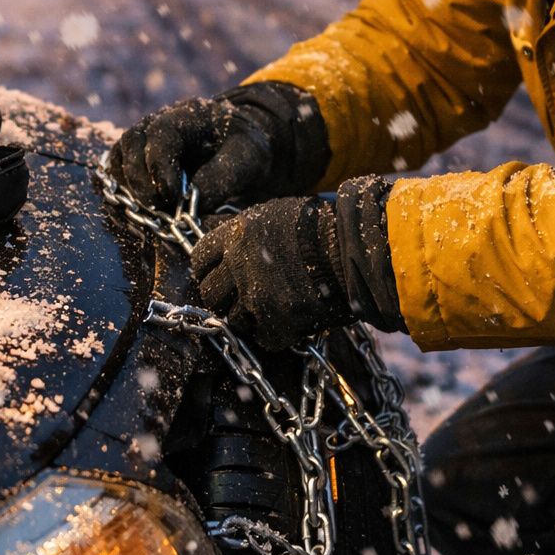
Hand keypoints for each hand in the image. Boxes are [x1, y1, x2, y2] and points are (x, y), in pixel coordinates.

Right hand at [108, 83, 327, 211]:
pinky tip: (141, 206)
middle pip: (132, 142)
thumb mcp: (246, 159)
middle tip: (158, 207)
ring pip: (119, 156)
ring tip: (150, 209)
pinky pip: (118, 170)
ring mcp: (144, 139)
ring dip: (129, 185)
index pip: (162, 134)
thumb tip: (191, 202)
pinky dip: (123, 188)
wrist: (238, 146)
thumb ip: (221, 177)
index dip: (160, 166)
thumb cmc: (244, 148)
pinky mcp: (137, 158)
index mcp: (189, 114)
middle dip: (141, 179)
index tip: (171, 195)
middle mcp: (159, 121)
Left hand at [189, 196, 354, 350]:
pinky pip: (262, 338)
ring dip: (246, 318)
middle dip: (222, 297)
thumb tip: (238, 249)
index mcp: (236, 235)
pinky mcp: (276, 324)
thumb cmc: (323, 225)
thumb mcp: (277, 216)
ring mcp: (255, 298)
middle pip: (210, 293)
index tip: (216, 275)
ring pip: (232, 320)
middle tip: (238, 298)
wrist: (354, 247)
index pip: (200, 259)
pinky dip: (273, 334)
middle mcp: (238, 266)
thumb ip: (251, 235)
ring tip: (265, 312)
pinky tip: (286, 323)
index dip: (208, 270)